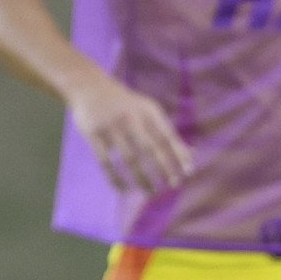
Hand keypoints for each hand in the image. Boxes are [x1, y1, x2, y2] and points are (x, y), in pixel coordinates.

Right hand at [65, 75, 191, 193]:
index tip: (187, 173)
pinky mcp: (93, 135)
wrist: (89, 87)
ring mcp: (111, 127)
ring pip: (130, 159)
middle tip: (172, 185)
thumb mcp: (148, 110)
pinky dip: (115, 178)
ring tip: (150, 192)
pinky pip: (106, 162)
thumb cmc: (126, 105)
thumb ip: (167, 132)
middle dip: (163, 168)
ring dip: (142, 178)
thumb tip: (191, 156)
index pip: (167, 136)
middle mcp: (130, 118)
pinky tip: (124, 189)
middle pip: (150, 149)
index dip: (179, 154)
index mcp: (147, 111)